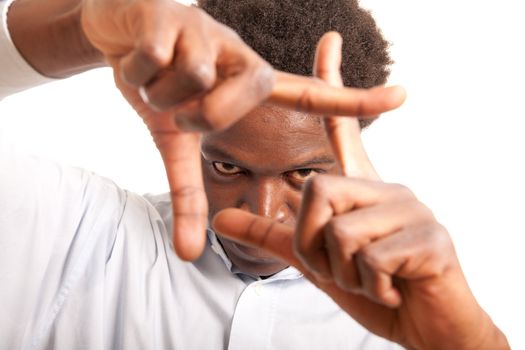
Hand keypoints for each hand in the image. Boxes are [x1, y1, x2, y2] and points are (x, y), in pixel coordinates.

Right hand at [81, 0, 405, 260]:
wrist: (118, 28)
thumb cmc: (157, 83)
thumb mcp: (174, 141)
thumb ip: (187, 196)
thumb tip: (191, 258)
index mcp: (249, 84)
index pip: (308, 97)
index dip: (354, 100)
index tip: (403, 97)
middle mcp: (239, 55)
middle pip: (227, 107)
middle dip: (193, 115)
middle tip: (174, 103)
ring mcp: (208, 30)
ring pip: (189, 80)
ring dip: (158, 90)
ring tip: (156, 74)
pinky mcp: (171, 14)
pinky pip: (155, 58)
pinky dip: (136, 67)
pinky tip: (137, 53)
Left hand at [212, 34, 508, 348]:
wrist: (430, 327)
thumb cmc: (376, 288)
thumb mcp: (316, 262)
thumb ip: (271, 236)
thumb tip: (221, 217)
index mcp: (362, 189)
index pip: (341, 129)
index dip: (332, 83)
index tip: (327, 40)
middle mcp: (388, 188)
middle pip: (316, 192)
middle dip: (314, 245)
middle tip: (343, 269)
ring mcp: (412, 210)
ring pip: (341, 234)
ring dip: (345, 274)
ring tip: (372, 280)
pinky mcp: (430, 239)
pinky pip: (371, 261)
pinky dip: (372, 288)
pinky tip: (394, 288)